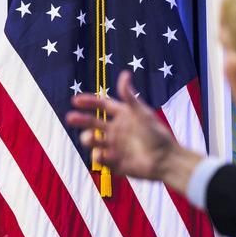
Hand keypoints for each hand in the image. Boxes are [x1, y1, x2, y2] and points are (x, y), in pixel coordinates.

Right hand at [65, 71, 200, 188]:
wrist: (166, 160)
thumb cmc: (156, 134)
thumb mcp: (141, 113)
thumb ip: (129, 96)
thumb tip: (124, 73)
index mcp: (122, 115)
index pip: (102, 106)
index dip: (89, 102)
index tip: (75, 100)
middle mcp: (116, 130)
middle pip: (93, 123)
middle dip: (81, 120)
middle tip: (70, 118)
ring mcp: (114, 146)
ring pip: (94, 141)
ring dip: (88, 139)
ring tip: (88, 138)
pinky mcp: (115, 162)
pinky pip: (101, 159)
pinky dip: (98, 156)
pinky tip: (101, 154)